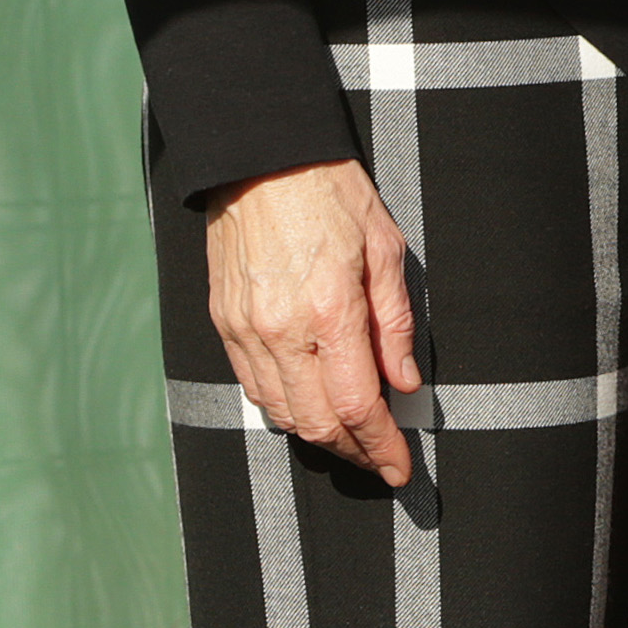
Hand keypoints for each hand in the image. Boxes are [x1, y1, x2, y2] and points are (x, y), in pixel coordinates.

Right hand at [203, 159, 420, 485]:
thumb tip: (404, 382)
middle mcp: (282, 331)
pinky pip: (252, 387)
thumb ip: (395, 321)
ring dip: (317, 435)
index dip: (381, 446)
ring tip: (351, 438)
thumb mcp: (386, 247)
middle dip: (352, 452)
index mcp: (331, 312)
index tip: (399, 467)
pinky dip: (283, 407)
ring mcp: (246, 331)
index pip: (357, 406)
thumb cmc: (332, 194)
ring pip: (280, 413)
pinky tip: (309, 405)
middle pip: (315, 423)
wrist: (261, 160)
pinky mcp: (224, 324)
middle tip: (380, 458)